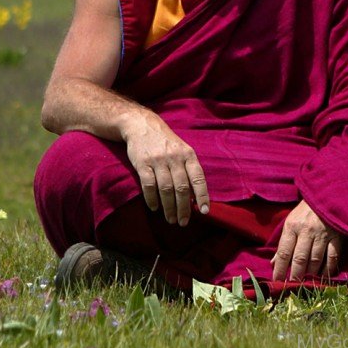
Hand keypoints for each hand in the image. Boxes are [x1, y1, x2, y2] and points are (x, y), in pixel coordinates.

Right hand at [124, 110, 208, 226]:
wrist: (142, 125)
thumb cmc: (166, 142)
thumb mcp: (182, 150)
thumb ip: (189, 169)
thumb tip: (196, 197)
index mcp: (188, 154)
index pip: (198, 177)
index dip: (202, 195)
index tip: (205, 211)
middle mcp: (175, 157)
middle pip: (182, 187)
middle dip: (184, 208)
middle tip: (183, 222)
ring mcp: (158, 160)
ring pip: (166, 189)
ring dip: (169, 208)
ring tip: (171, 219)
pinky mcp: (142, 163)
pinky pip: (149, 185)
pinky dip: (152, 199)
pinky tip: (155, 208)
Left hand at [271, 200, 342, 280]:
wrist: (327, 194)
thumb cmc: (305, 212)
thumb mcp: (291, 222)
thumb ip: (284, 243)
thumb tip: (274, 263)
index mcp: (292, 226)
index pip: (284, 252)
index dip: (280, 269)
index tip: (277, 282)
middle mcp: (306, 230)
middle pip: (299, 259)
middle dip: (295, 276)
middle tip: (293, 287)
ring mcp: (322, 234)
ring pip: (315, 260)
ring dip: (310, 274)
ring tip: (306, 283)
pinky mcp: (337, 237)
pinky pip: (332, 257)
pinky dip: (328, 270)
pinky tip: (323, 277)